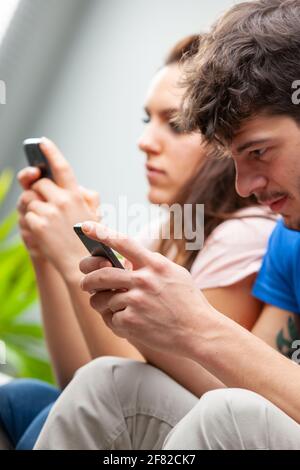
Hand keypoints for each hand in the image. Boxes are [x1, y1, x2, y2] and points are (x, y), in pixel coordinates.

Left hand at [18, 138, 99, 278]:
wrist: (82, 264)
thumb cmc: (90, 241)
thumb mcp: (93, 214)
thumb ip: (83, 196)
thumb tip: (75, 187)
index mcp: (77, 196)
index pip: (62, 167)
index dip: (51, 152)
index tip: (42, 143)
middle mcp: (63, 200)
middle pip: (39, 184)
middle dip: (39, 193)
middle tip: (46, 205)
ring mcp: (49, 212)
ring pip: (29, 199)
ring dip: (34, 208)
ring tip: (47, 222)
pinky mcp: (37, 225)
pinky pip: (27, 215)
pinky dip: (32, 223)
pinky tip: (44, 233)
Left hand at [79, 222, 217, 355]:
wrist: (200, 332)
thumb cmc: (188, 302)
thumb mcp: (174, 274)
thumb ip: (151, 265)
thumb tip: (125, 261)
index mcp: (155, 265)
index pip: (123, 242)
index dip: (102, 233)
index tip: (85, 227)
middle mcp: (144, 280)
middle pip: (101, 274)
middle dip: (88, 280)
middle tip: (85, 284)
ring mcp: (137, 302)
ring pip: (101, 299)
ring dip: (100, 304)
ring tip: (109, 307)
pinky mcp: (132, 322)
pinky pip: (110, 319)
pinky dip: (115, 322)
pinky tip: (128, 324)